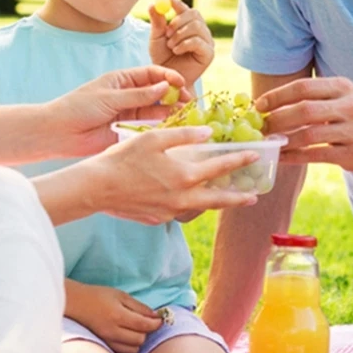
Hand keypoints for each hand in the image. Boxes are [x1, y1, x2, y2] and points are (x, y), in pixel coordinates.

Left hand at [44, 66, 192, 158]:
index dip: (168, 77)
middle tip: (189, 101)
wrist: (61, 133)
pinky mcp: (128, 132)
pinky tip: (173, 127)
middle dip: (174, 95)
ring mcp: (129, 114)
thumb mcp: (110, 97)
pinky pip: (148, 127)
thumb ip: (138, 95)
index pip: (151, 74)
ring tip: (186, 114)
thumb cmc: (79, 107)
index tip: (181, 83)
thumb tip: (164, 86)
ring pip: (155, 110)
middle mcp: (128, 96)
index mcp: (122, 80)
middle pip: (157, 92)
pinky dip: (161, 127)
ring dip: (171, 111)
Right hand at [66, 282, 162, 352]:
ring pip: (133, 349)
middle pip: (140, 339)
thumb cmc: (99, 296)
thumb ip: (139, 307)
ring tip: (135, 330)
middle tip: (146, 323)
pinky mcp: (104, 346)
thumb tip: (156, 316)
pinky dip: (129, 347)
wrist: (76, 304)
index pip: (144, 325)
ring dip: (138, 341)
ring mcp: (107, 340)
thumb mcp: (121, 296)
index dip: (156, 323)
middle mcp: (112, 331)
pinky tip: (127, 337)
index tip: (160, 320)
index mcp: (117, 315)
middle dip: (147, 332)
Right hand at [86, 125, 260, 223]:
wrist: (97, 188)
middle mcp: (181, 198)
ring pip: (198, 207)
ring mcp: (170, 212)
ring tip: (224, 197)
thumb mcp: (153, 138)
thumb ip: (183, 135)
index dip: (239, 160)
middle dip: (238, 198)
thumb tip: (208, 133)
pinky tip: (184, 197)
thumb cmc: (123, 158)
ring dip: (212, 202)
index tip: (255, 156)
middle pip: (218, 200)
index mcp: (184, 175)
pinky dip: (185, 204)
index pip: (220, 167)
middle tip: (253, 196)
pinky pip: (177, 211)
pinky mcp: (158, 219)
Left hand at [149, 0, 214, 89]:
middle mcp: (200, 31)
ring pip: (196, 26)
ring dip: (180, 35)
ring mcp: (206, 42)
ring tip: (171, 46)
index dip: (179, 4)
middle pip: (194, 14)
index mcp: (188, 24)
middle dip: (178, 21)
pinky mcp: (209, 53)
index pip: (186, 9)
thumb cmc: (163, 60)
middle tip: (167, 32)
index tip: (170, 2)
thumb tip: (153, 5)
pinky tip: (177, 51)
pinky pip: (198, 41)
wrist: (169, 80)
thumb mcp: (157, 38)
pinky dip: (185, 44)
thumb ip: (157, 22)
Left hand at [256, 77, 352, 171]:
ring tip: (268, 145)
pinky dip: (295, 157)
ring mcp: (352, 131)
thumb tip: (270, 105)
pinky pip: (316, 155)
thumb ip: (313, 98)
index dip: (278, 96)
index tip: (258, 106)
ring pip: (309, 135)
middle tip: (260, 129)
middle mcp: (349, 106)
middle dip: (278, 120)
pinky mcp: (351, 154)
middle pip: (305, 110)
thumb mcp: (340, 98)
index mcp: (342, 87)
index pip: (303, 87)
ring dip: (284, 141)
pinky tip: (282, 158)